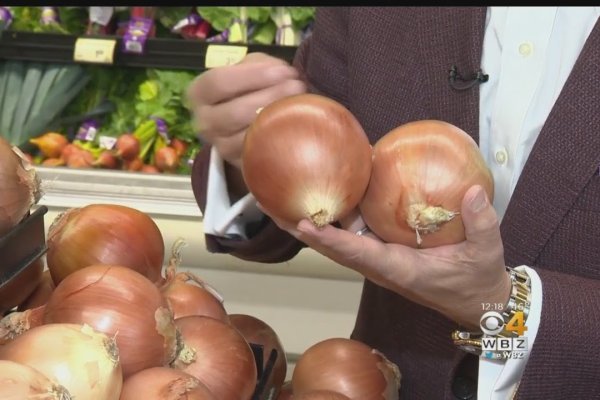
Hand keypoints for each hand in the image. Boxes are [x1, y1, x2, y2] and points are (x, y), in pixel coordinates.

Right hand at [187, 53, 306, 197]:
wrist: (243, 125)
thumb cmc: (245, 89)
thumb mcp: (246, 68)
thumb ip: (259, 64)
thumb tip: (281, 72)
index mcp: (199, 93)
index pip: (219, 82)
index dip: (254, 75)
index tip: (285, 71)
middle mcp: (203, 122)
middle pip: (237, 111)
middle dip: (273, 96)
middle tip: (298, 86)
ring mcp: (219, 145)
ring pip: (249, 133)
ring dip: (278, 116)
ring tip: (299, 102)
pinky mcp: (237, 162)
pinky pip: (259, 150)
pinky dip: (278, 136)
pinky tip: (293, 123)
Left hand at [267, 185, 511, 329]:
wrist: (478, 301)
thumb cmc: (479, 279)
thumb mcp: (488, 252)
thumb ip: (482, 222)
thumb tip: (473, 191)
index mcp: (401, 270)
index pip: (359, 254)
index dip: (331, 240)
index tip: (304, 224)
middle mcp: (382, 267)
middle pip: (335, 249)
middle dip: (304, 231)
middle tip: (273, 207)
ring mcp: (381, 261)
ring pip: (340, 243)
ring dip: (313, 226)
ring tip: (284, 202)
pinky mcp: (386, 254)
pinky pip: (355, 237)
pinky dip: (336, 221)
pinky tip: (327, 199)